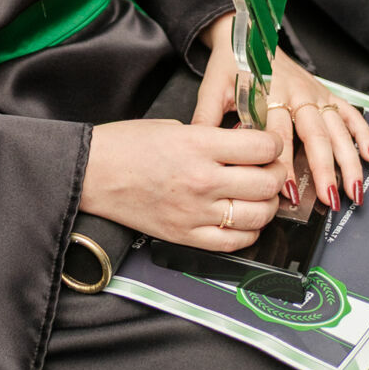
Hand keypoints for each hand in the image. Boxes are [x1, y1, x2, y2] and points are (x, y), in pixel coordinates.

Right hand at [80, 117, 283, 252]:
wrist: (92, 173)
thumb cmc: (127, 145)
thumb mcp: (174, 127)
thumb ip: (211, 138)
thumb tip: (244, 147)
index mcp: (198, 144)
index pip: (261, 147)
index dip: (273, 144)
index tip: (269, 144)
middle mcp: (202, 180)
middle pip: (266, 183)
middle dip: (276, 173)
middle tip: (270, 168)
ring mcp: (195, 213)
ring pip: (258, 216)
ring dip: (267, 205)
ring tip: (259, 195)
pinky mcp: (186, 237)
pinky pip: (234, 242)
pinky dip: (249, 232)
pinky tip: (244, 219)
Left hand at [193, 19, 368, 210]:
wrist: (245, 34)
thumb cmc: (229, 65)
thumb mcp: (212, 88)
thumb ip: (207, 118)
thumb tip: (198, 149)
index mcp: (268, 93)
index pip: (279, 135)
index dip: (285, 164)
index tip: (288, 191)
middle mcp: (296, 94)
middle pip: (315, 135)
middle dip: (326, 169)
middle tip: (330, 199)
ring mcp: (314, 93)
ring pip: (337, 129)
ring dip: (348, 159)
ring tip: (354, 189)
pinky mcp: (325, 91)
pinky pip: (348, 112)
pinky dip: (362, 133)